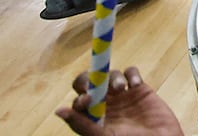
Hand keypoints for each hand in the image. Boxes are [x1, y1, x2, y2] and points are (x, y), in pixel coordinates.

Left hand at [56, 66, 182, 135]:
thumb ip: (83, 125)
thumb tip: (59, 111)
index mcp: (92, 117)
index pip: (79, 100)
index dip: (81, 95)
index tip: (88, 98)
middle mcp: (104, 104)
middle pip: (91, 82)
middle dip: (95, 77)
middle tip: (102, 82)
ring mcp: (122, 95)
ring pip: (110, 75)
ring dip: (113, 77)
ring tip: (122, 87)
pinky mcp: (138, 88)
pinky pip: (131, 72)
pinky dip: (132, 74)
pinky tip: (136, 85)